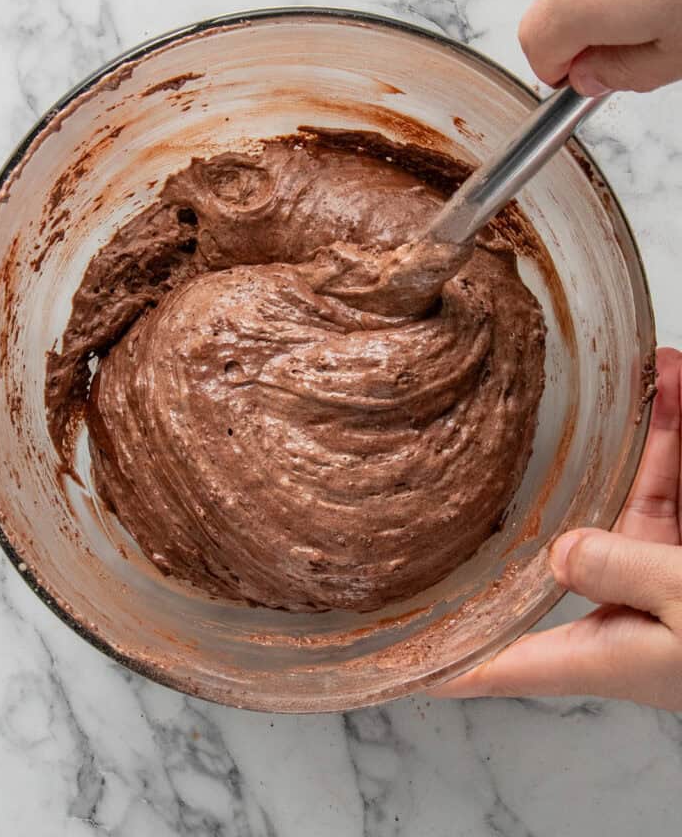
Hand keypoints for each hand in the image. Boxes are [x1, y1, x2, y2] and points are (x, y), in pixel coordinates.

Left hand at [430, 347, 681, 710]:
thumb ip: (624, 575)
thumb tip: (562, 552)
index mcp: (604, 649)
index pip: (500, 663)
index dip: (439, 660)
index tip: (383, 653)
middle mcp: (621, 608)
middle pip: (562, 539)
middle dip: (546, 479)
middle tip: (507, 423)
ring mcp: (660, 568)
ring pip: (630, 489)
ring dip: (642, 430)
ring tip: (649, 371)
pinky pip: (674, 478)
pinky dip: (675, 430)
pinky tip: (675, 380)